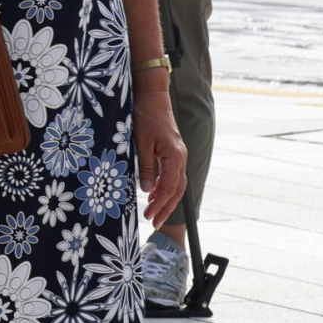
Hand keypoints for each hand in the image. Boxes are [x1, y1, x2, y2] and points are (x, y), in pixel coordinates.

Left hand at [136, 83, 187, 223]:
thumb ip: (145, 167)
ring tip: (154, 212)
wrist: (154, 100)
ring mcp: (178, 156)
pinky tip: (154, 193)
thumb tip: (146, 190)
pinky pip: (172, 176)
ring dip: (165, 200)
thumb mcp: (141, 143)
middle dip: (166, 208)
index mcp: (175, 157)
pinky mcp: (173, 154)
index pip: (169, 188)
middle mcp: (180, 159)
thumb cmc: (146, 118)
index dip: (160, 204)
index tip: (150, 216)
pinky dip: (164, 188)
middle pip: (177, 190)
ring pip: (176, 184)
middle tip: (154, 223)